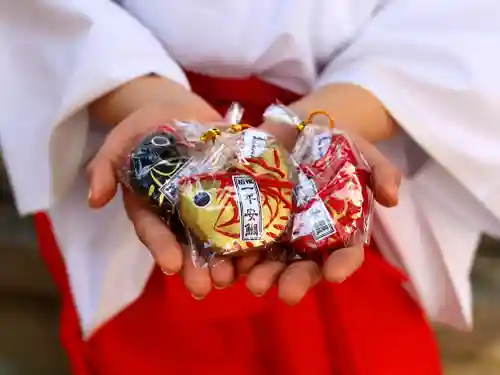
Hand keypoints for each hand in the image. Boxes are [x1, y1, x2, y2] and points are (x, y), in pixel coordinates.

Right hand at [86, 75, 232, 298]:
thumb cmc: (145, 126)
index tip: (171, 265)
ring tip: (232, 277)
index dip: (161, 247)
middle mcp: (179, 213)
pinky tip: (259, 250)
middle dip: (195, 267)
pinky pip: (243, 214)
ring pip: (216, 238)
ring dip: (225, 260)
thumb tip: (94, 200)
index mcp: (151, 206)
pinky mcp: (233, 192)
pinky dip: (251, 233)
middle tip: (204, 288)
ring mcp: (208, 205)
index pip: (154, 230)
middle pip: (187, 244)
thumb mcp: (120, 140)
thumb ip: (104, 166)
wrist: (179, 110)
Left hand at [240, 132, 400, 303]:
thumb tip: (391, 198)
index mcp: (336, 230)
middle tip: (287, 293)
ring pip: (269, 262)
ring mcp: (275, 231)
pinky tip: (226, 265)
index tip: (333, 273)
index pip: (344, 254)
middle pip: (303, 267)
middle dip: (295, 281)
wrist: (294, 128)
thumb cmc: (333, 146)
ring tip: (254, 282)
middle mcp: (305, 239)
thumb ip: (382, 171)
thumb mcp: (362, 153)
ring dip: (261, 275)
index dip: (341, 265)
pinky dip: (231, 257)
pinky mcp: (248, 219)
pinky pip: (239, 242)